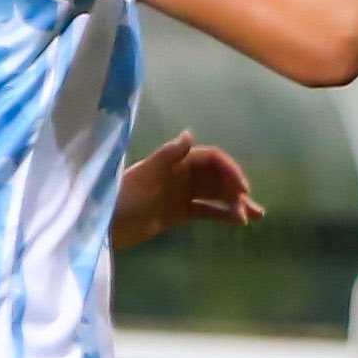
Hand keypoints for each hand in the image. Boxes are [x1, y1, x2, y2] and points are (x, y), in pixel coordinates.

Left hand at [115, 130, 262, 248]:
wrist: (103, 224)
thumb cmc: (121, 196)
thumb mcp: (145, 175)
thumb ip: (168, 155)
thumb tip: (190, 133)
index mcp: (175, 162)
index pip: (210, 159)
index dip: (229, 170)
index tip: (242, 188)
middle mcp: (181, 175)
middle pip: (217, 177)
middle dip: (236, 190)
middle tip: (249, 209)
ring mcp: (180, 194)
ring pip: (215, 195)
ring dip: (235, 203)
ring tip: (254, 217)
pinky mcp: (177, 214)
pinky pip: (206, 211)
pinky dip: (222, 215)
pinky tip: (237, 222)